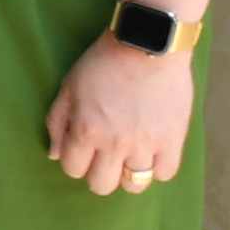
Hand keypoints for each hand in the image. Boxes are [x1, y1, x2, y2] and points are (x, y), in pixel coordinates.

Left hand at [46, 35, 194, 195]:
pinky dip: (158, 167)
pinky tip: (153, 151)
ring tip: (130, 155)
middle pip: (101, 186)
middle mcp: (115, 143)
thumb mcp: (69, 86)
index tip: (83, 148)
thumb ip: (57, 122)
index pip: (72, 169)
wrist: (147, 43)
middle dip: (99, 173)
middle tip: (106, 156)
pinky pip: (166, 173)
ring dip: (129, 173)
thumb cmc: (104, 62)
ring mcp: (146, 144)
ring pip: (135, 185)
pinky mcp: (174, 140)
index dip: (75, 160)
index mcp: (86, 129)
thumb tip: (56, 156)